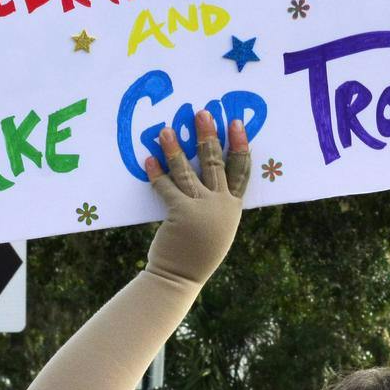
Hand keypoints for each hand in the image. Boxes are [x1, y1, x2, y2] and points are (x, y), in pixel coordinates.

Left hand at [144, 112, 250, 286]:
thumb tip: (206, 177)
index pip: (241, 170)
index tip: (236, 124)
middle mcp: (220, 204)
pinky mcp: (179, 212)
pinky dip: (156, 173)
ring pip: (187, 170)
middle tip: (202, 113)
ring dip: (175, 148)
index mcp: (233, 207)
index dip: (240, 145)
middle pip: (216, 162)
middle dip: (209, 136)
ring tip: (166, 129)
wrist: (181, 276)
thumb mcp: (218, 227)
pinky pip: (166, 187)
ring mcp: (200, 208)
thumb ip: (217, 204)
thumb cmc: (197, 252)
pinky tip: (148, 159)